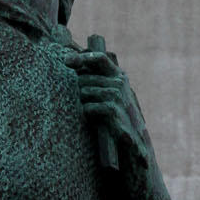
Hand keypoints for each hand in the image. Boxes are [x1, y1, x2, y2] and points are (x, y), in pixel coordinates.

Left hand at [65, 47, 146, 161]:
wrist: (133, 142)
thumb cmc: (117, 118)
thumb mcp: (110, 96)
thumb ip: (97, 81)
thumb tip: (75, 68)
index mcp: (119, 75)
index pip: (99, 58)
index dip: (81, 58)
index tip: (65, 60)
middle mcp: (119, 82)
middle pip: (84, 77)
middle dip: (80, 90)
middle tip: (87, 103)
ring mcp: (117, 94)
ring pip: (84, 92)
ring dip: (84, 103)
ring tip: (93, 113)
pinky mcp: (112, 108)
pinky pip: (87, 107)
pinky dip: (87, 114)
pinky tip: (93, 119)